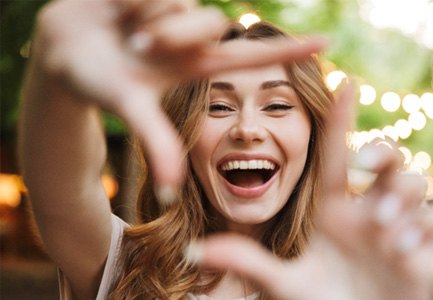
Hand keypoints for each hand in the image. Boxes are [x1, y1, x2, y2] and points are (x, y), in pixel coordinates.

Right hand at [33, 0, 325, 187]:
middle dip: (172, 35)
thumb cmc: (94, 83)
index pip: (251, 58)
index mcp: (196, 66)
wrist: (60, 50)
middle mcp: (192, 37)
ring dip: (147, 17)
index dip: (288, 52)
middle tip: (138, 47)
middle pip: (210, 23)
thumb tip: (170, 191)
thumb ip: (156, 141)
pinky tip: (117, 9)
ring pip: (182, 4)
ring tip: (124, 31)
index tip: (327, 44)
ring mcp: (176, 11)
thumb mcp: (130, 108)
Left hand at [191, 83, 432, 299]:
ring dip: (402, 197)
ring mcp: (396, 227)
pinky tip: (404, 250)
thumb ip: (247, 261)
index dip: (340, 119)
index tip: (344, 81)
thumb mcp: (283, 283)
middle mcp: (365, 211)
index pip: (335, 155)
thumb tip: (196, 248)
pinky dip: (424, 229)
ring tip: (383, 226)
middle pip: (387, 159)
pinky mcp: (422, 248)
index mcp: (332, 209)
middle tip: (365, 168)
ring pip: (415, 184)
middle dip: (383, 153)